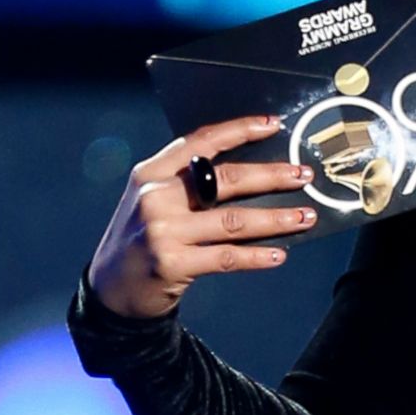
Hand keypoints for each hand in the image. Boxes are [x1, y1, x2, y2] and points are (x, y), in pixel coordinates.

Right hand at [86, 115, 320, 318]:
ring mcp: (163, 231)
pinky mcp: (172, 264)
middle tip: (303, 176)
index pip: (201, 141)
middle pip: (226, 179)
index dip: (240, 129)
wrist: (110, 290)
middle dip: (272, 176)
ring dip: (276, 219)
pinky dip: (257, 256)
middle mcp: (155, 198)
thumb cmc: (142, 237)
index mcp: (151, 173)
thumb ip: (188, 182)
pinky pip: (227, 257)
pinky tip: (279, 254)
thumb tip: (255, 171)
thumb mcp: (153, 199)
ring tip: (306, 216)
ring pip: (234, 220)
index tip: (274, 124)